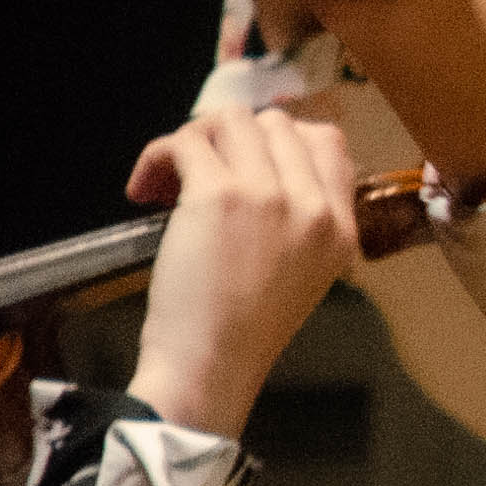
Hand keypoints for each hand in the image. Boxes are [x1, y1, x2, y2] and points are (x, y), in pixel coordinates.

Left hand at [124, 105, 365, 436]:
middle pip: (277, 123)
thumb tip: (261, 165)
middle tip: (200, 173)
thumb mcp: (304, 273)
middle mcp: (313, 205)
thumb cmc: (244, 331)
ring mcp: (269, 195)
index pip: (327, 143)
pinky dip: (158, 155)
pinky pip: (186, 141)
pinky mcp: (218, 195)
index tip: (245, 161)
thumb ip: (301, 218)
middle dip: (232, 138)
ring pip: (232, 120)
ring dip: (196, 139)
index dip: (279, 141)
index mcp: (341, 227)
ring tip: (171, 178)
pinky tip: (145, 189)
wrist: (211, 366)